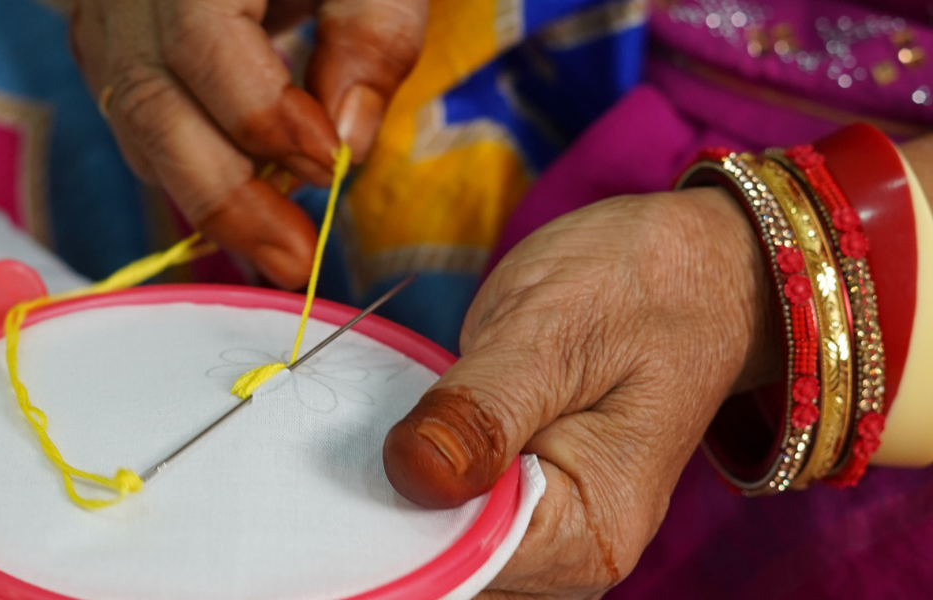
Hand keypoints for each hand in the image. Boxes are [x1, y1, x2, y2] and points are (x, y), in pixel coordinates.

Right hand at [69, 0, 426, 287]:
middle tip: (296, 261)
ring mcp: (102, 14)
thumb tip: (350, 142)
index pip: (204, 44)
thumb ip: (372, 32)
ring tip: (279, 242)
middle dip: (227, 200)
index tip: (334, 165)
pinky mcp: (104, 40)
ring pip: (133, 125)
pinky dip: (189, 165)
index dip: (265, 119)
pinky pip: (133, 119)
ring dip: (206, 196)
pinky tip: (245, 198)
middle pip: (150, 106)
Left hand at [382, 187, 781, 596]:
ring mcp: (546, 536)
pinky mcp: (522, 505)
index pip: (461, 562)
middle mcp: (571, 555)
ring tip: (404, 420)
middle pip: (447, 565)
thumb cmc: (639, 288)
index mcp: (590, 529)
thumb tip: (412, 475)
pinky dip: (418, 478)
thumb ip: (482, 408)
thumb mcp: (553, 329)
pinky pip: (449, 516)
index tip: (361, 461)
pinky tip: (418, 429)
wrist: (693, 269)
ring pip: (440, 544)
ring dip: (401, 492)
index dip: (401, 518)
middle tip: (375, 430)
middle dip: (397, 507)